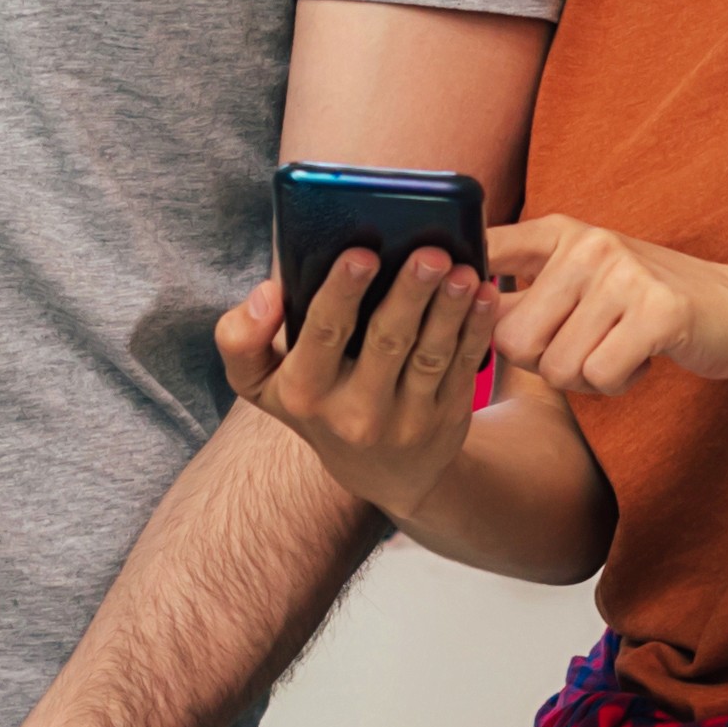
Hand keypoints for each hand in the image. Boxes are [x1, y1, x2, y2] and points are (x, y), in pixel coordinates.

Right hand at [212, 250, 495, 518]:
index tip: (362, 254)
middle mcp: (353, 413)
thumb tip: (267, 292)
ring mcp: (404, 420)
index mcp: (304, 391)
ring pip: (430, 355)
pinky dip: (476, 329)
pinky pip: (462, 368)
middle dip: (408, 294)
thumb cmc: (316, 402)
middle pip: (384, 342)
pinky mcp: (444, 420)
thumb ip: (243, 337)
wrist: (381, 473)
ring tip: (463, 271)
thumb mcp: (263, 385)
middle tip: (430, 254)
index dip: (341, 294)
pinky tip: (484, 294)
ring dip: (450, 310)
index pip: (321, 335)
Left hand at [485, 214, 727, 399]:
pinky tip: (642, 359)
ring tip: (617, 349)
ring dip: (585, 378)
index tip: (463, 314)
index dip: (462, 294)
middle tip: (581, 351)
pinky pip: (600, 375)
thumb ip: (524, 293)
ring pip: (556, 366)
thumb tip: (453, 319)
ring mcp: (625, 274)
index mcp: (559, 232)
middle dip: (540, 364)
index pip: (482, 252)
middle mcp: (588, 244)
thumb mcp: (582, 280)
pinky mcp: (659, 311)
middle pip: (512, 338)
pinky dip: (618, 384)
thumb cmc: (644, 305)